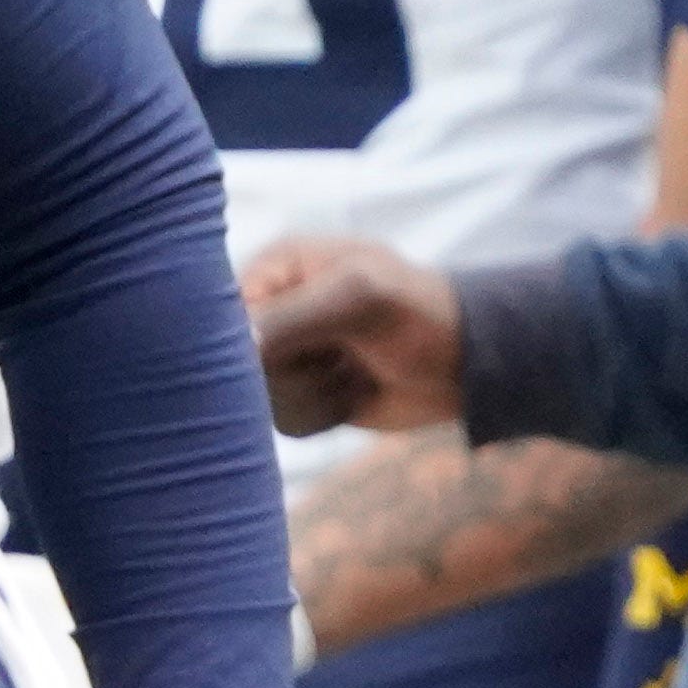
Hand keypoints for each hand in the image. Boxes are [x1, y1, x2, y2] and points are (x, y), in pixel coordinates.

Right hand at [243, 236, 465, 435]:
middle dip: (294, 368)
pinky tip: (356, 392)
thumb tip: (233, 342)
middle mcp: (272, 309)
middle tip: (340, 356)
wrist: (465, 365)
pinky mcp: (301, 394)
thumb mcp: (357, 299)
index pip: (221, 307)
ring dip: (316, 393)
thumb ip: (290, 315)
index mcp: (277, 267)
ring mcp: (286, 354)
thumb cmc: (420, 313)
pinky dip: (324, 414)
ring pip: (259, 396)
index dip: (242, 337)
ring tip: (355, 370)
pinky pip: (284, 420)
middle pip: (235, 360)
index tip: (291, 347)